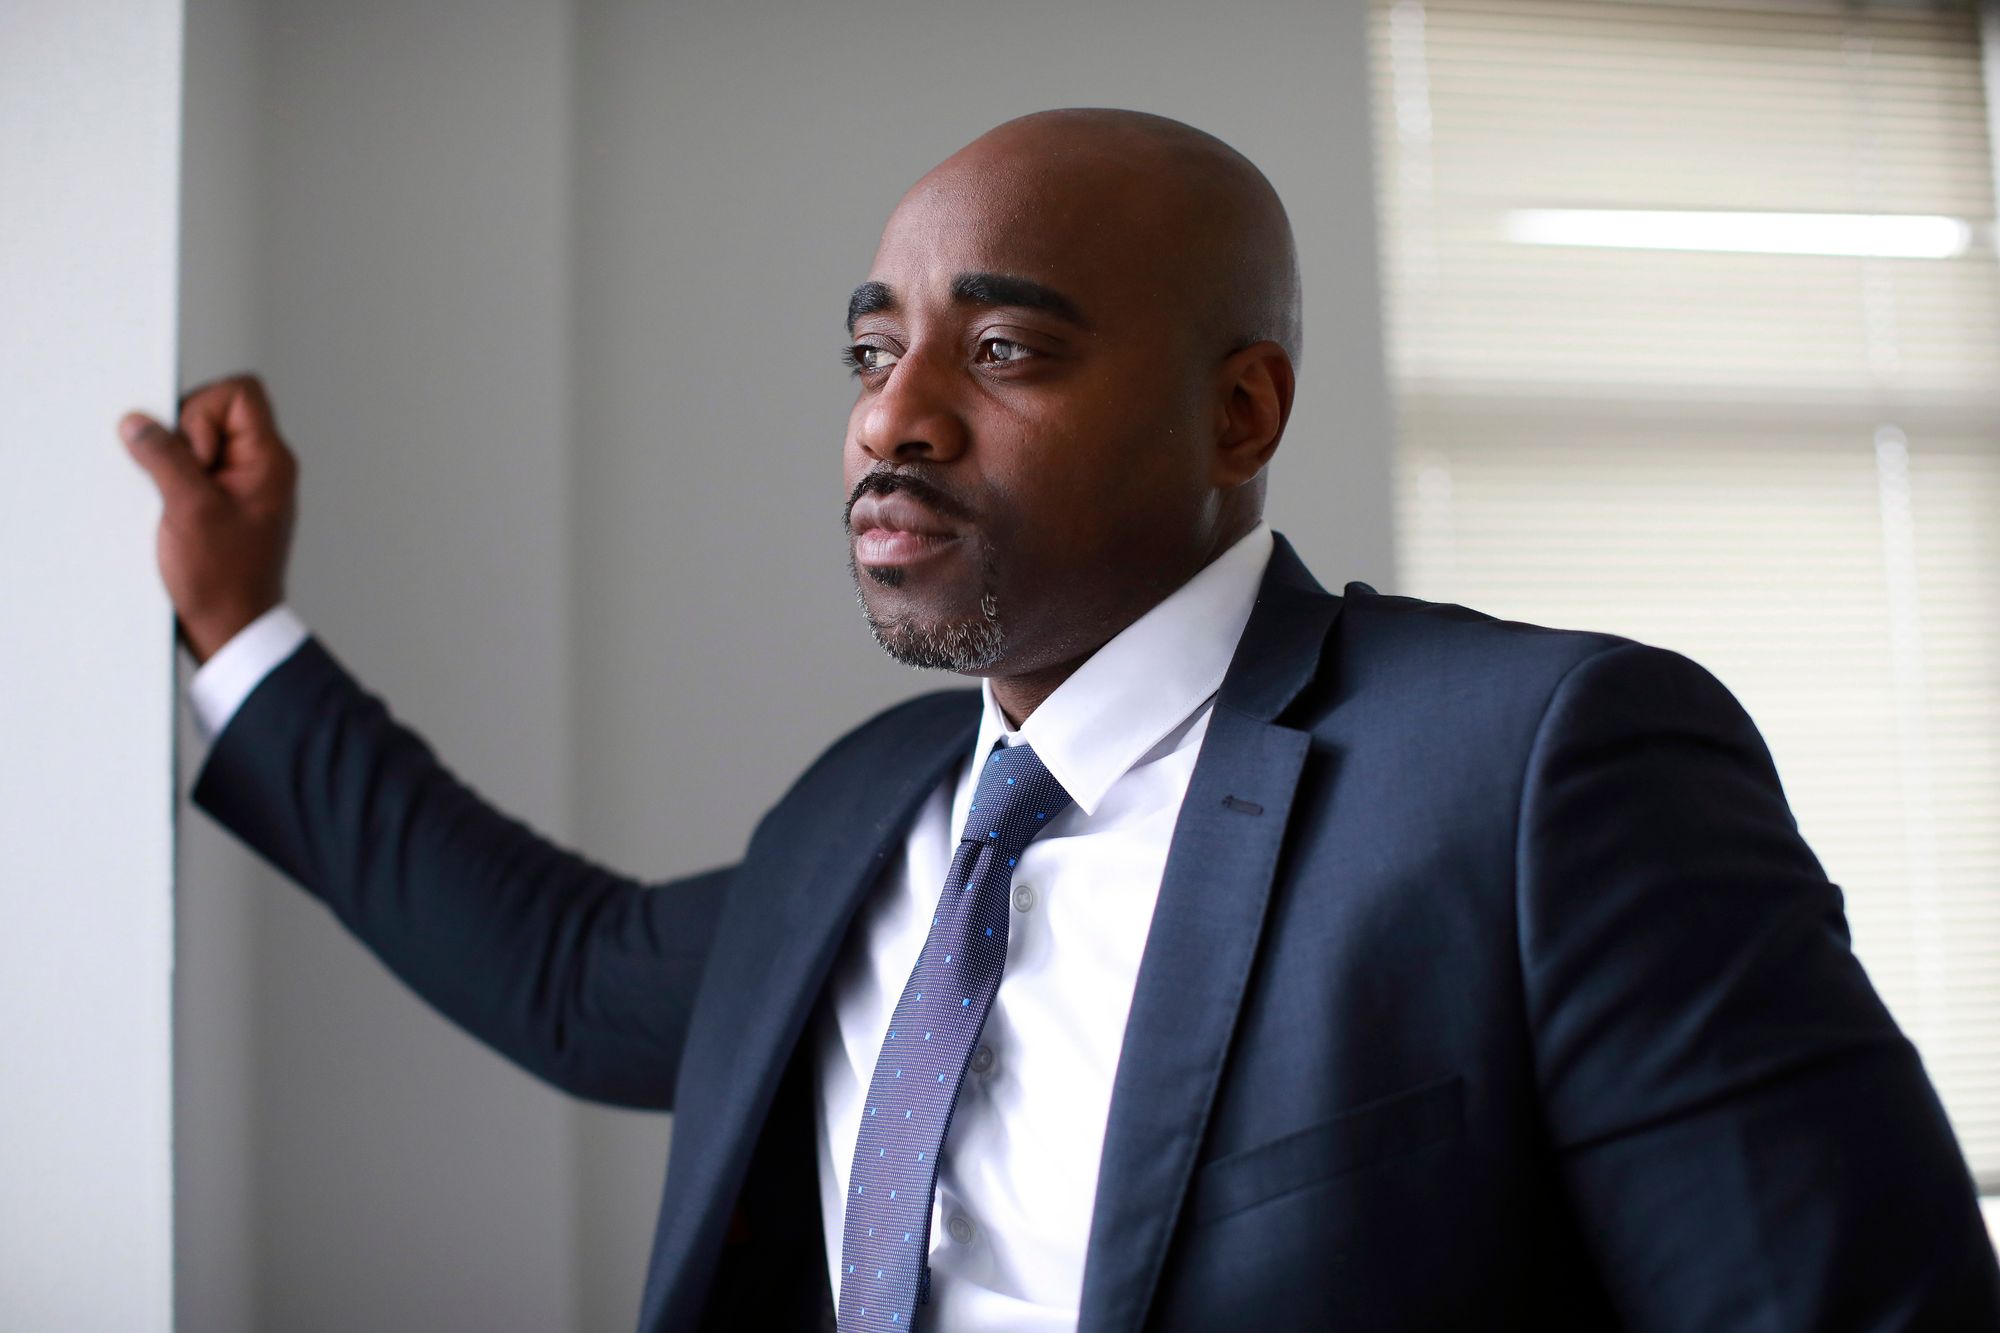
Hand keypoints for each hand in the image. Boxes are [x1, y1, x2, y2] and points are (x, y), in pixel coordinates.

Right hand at [120, 373, 297, 663]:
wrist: (230, 629)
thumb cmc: (223, 579)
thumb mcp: (189, 510)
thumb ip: (165, 458)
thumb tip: (138, 421)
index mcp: (269, 459)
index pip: (241, 392)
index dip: (203, 409)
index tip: (191, 453)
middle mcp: (261, 466)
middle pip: (213, 412)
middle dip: (183, 438)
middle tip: (181, 483)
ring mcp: (242, 484)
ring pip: (197, 444)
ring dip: (174, 465)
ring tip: (176, 504)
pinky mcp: (222, 502)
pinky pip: (192, 472)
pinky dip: (174, 483)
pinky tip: (170, 513)